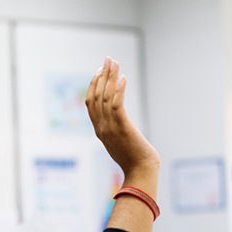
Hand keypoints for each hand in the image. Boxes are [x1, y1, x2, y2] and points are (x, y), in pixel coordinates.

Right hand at [86, 57, 159, 181]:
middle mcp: (101, 127)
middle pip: (96, 96)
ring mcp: (110, 127)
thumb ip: (116, 130)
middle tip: (107, 59)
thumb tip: (120, 122)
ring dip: (110, 77)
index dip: (93, 86)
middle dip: (102, 75)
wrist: (141, 172)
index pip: (90, 103)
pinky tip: (123, 78)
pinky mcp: (122, 127)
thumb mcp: (120, 143)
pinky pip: (117, 104)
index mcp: (99, 131)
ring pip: (106, 97)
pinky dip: (119, 89)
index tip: (99, 71)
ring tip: (115, 63)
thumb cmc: (135, 160)